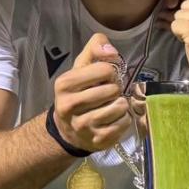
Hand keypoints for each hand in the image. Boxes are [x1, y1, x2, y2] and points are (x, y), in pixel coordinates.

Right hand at [51, 33, 130, 152]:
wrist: (69, 129)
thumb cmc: (79, 92)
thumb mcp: (82, 67)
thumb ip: (95, 48)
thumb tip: (111, 51)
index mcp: (64, 84)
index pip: (104, 70)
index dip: (110, 72)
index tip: (104, 78)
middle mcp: (69, 106)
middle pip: (112, 90)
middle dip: (115, 90)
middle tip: (108, 94)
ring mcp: (83, 126)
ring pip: (119, 107)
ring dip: (121, 104)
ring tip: (111, 106)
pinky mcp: (97, 140)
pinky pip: (124, 123)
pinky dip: (124, 119)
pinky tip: (114, 119)